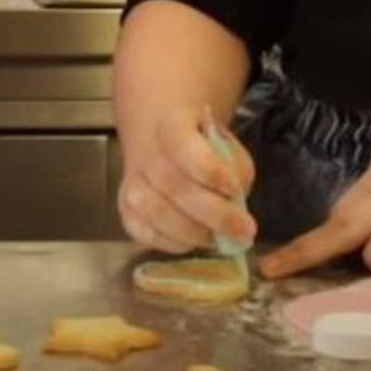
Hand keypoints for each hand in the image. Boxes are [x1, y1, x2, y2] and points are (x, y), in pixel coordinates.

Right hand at [116, 104, 256, 253]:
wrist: (159, 141)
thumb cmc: (200, 146)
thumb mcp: (226, 144)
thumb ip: (235, 168)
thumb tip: (237, 205)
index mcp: (171, 127)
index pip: (184, 147)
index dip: (210, 170)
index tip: (235, 189)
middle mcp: (145, 155)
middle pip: (173, 186)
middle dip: (213, 213)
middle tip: (244, 230)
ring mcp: (131, 185)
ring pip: (157, 213)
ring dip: (195, 232)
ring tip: (221, 238)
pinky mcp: (126, 213)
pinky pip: (148, 235)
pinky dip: (177, 243)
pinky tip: (197, 239)